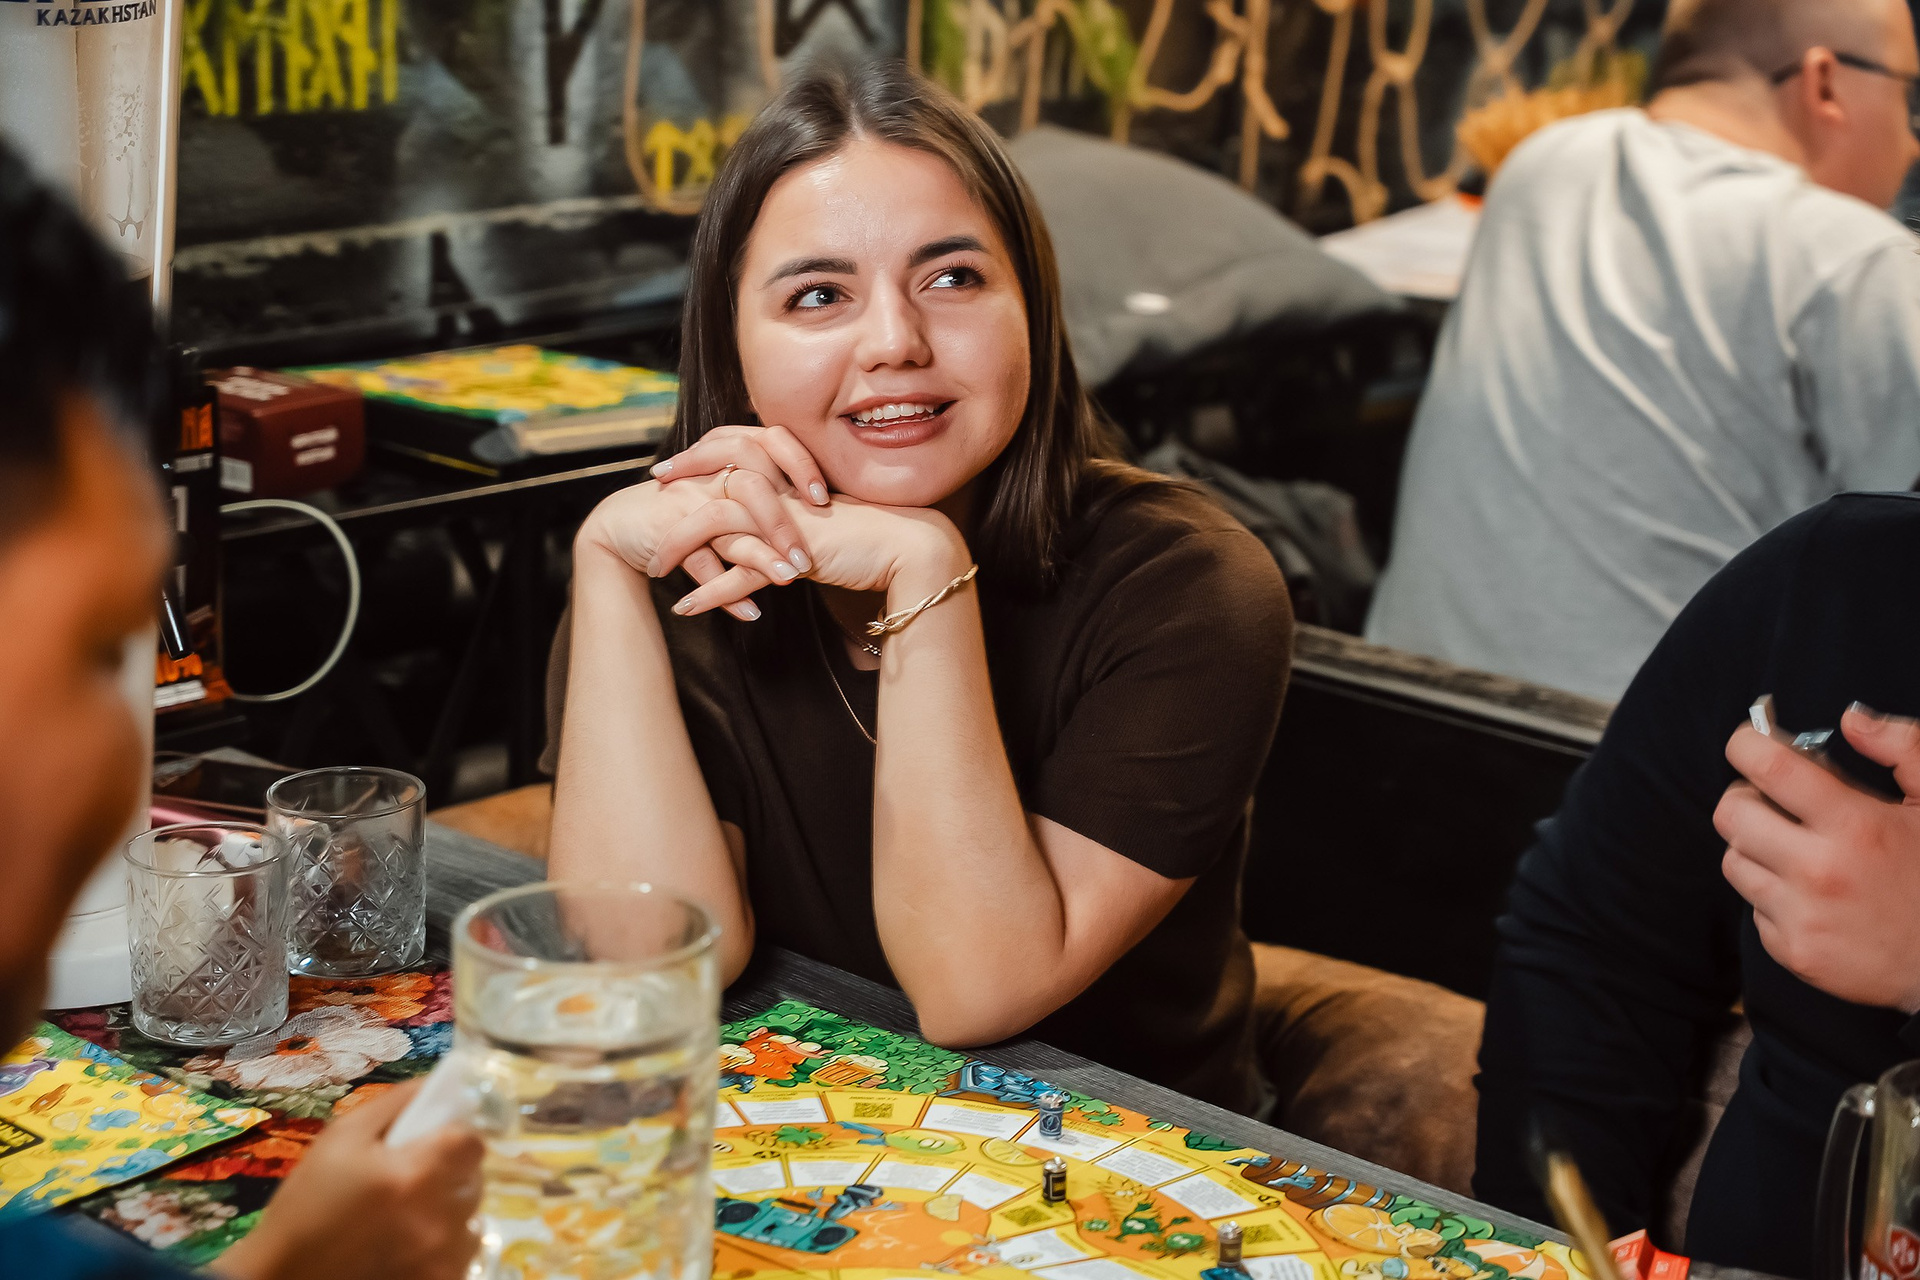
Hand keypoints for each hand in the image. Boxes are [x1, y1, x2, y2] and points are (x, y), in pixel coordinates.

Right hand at [210, 1081, 483, 1279]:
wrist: (283, 1278)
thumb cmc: (306, 1205)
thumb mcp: (340, 1139)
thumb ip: (395, 1103)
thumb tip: (439, 1081)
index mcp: (416, 1175)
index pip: (473, 1142)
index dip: (456, 1137)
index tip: (435, 1143)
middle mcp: (439, 1219)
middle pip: (473, 1181)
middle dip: (448, 1175)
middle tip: (411, 1182)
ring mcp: (442, 1260)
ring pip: (470, 1221)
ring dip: (448, 1214)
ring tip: (407, 1219)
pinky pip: (460, 1256)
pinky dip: (441, 1249)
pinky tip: (406, 1246)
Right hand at [580, 426, 827, 621]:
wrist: (621, 526)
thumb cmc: (682, 513)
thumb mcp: (725, 500)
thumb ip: (763, 499)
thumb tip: (817, 512)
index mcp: (730, 458)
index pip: (772, 441)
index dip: (800, 464)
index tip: (825, 498)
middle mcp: (709, 473)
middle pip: (753, 485)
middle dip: (782, 523)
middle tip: (807, 557)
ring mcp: (687, 499)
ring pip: (727, 523)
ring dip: (760, 556)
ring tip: (790, 580)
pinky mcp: (668, 528)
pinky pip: (699, 559)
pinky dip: (725, 591)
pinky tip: (750, 613)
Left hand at [651, 489, 968, 617]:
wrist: (908, 549)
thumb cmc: (869, 535)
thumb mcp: (818, 518)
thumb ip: (788, 512)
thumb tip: (761, 519)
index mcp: (787, 474)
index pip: (731, 451)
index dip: (696, 458)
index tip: (668, 471)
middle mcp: (782, 489)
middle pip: (711, 481)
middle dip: (674, 497)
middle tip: (646, 507)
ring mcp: (785, 520)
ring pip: (714, 524)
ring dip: (678, 548)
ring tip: (655, 570)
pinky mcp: (792, 553)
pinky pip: (738, 572)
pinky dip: (709, 593)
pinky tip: (686, 608)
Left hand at [1715, 703, 1919, 1012]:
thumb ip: (1903, 749)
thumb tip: (1852, 718)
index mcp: (1855, 826)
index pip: (1769, 767)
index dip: (1746, 745)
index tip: (1750, 743)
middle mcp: (1820, 871)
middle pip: (1730, 813)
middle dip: (1745, 797)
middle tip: (1772, 801)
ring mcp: (1802, 915)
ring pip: (1733, 860)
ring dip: (1754, 847)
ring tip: (1795, 850)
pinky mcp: (1793, 952)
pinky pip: (1752, 907)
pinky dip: (1771, 896)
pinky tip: (1809, 895)